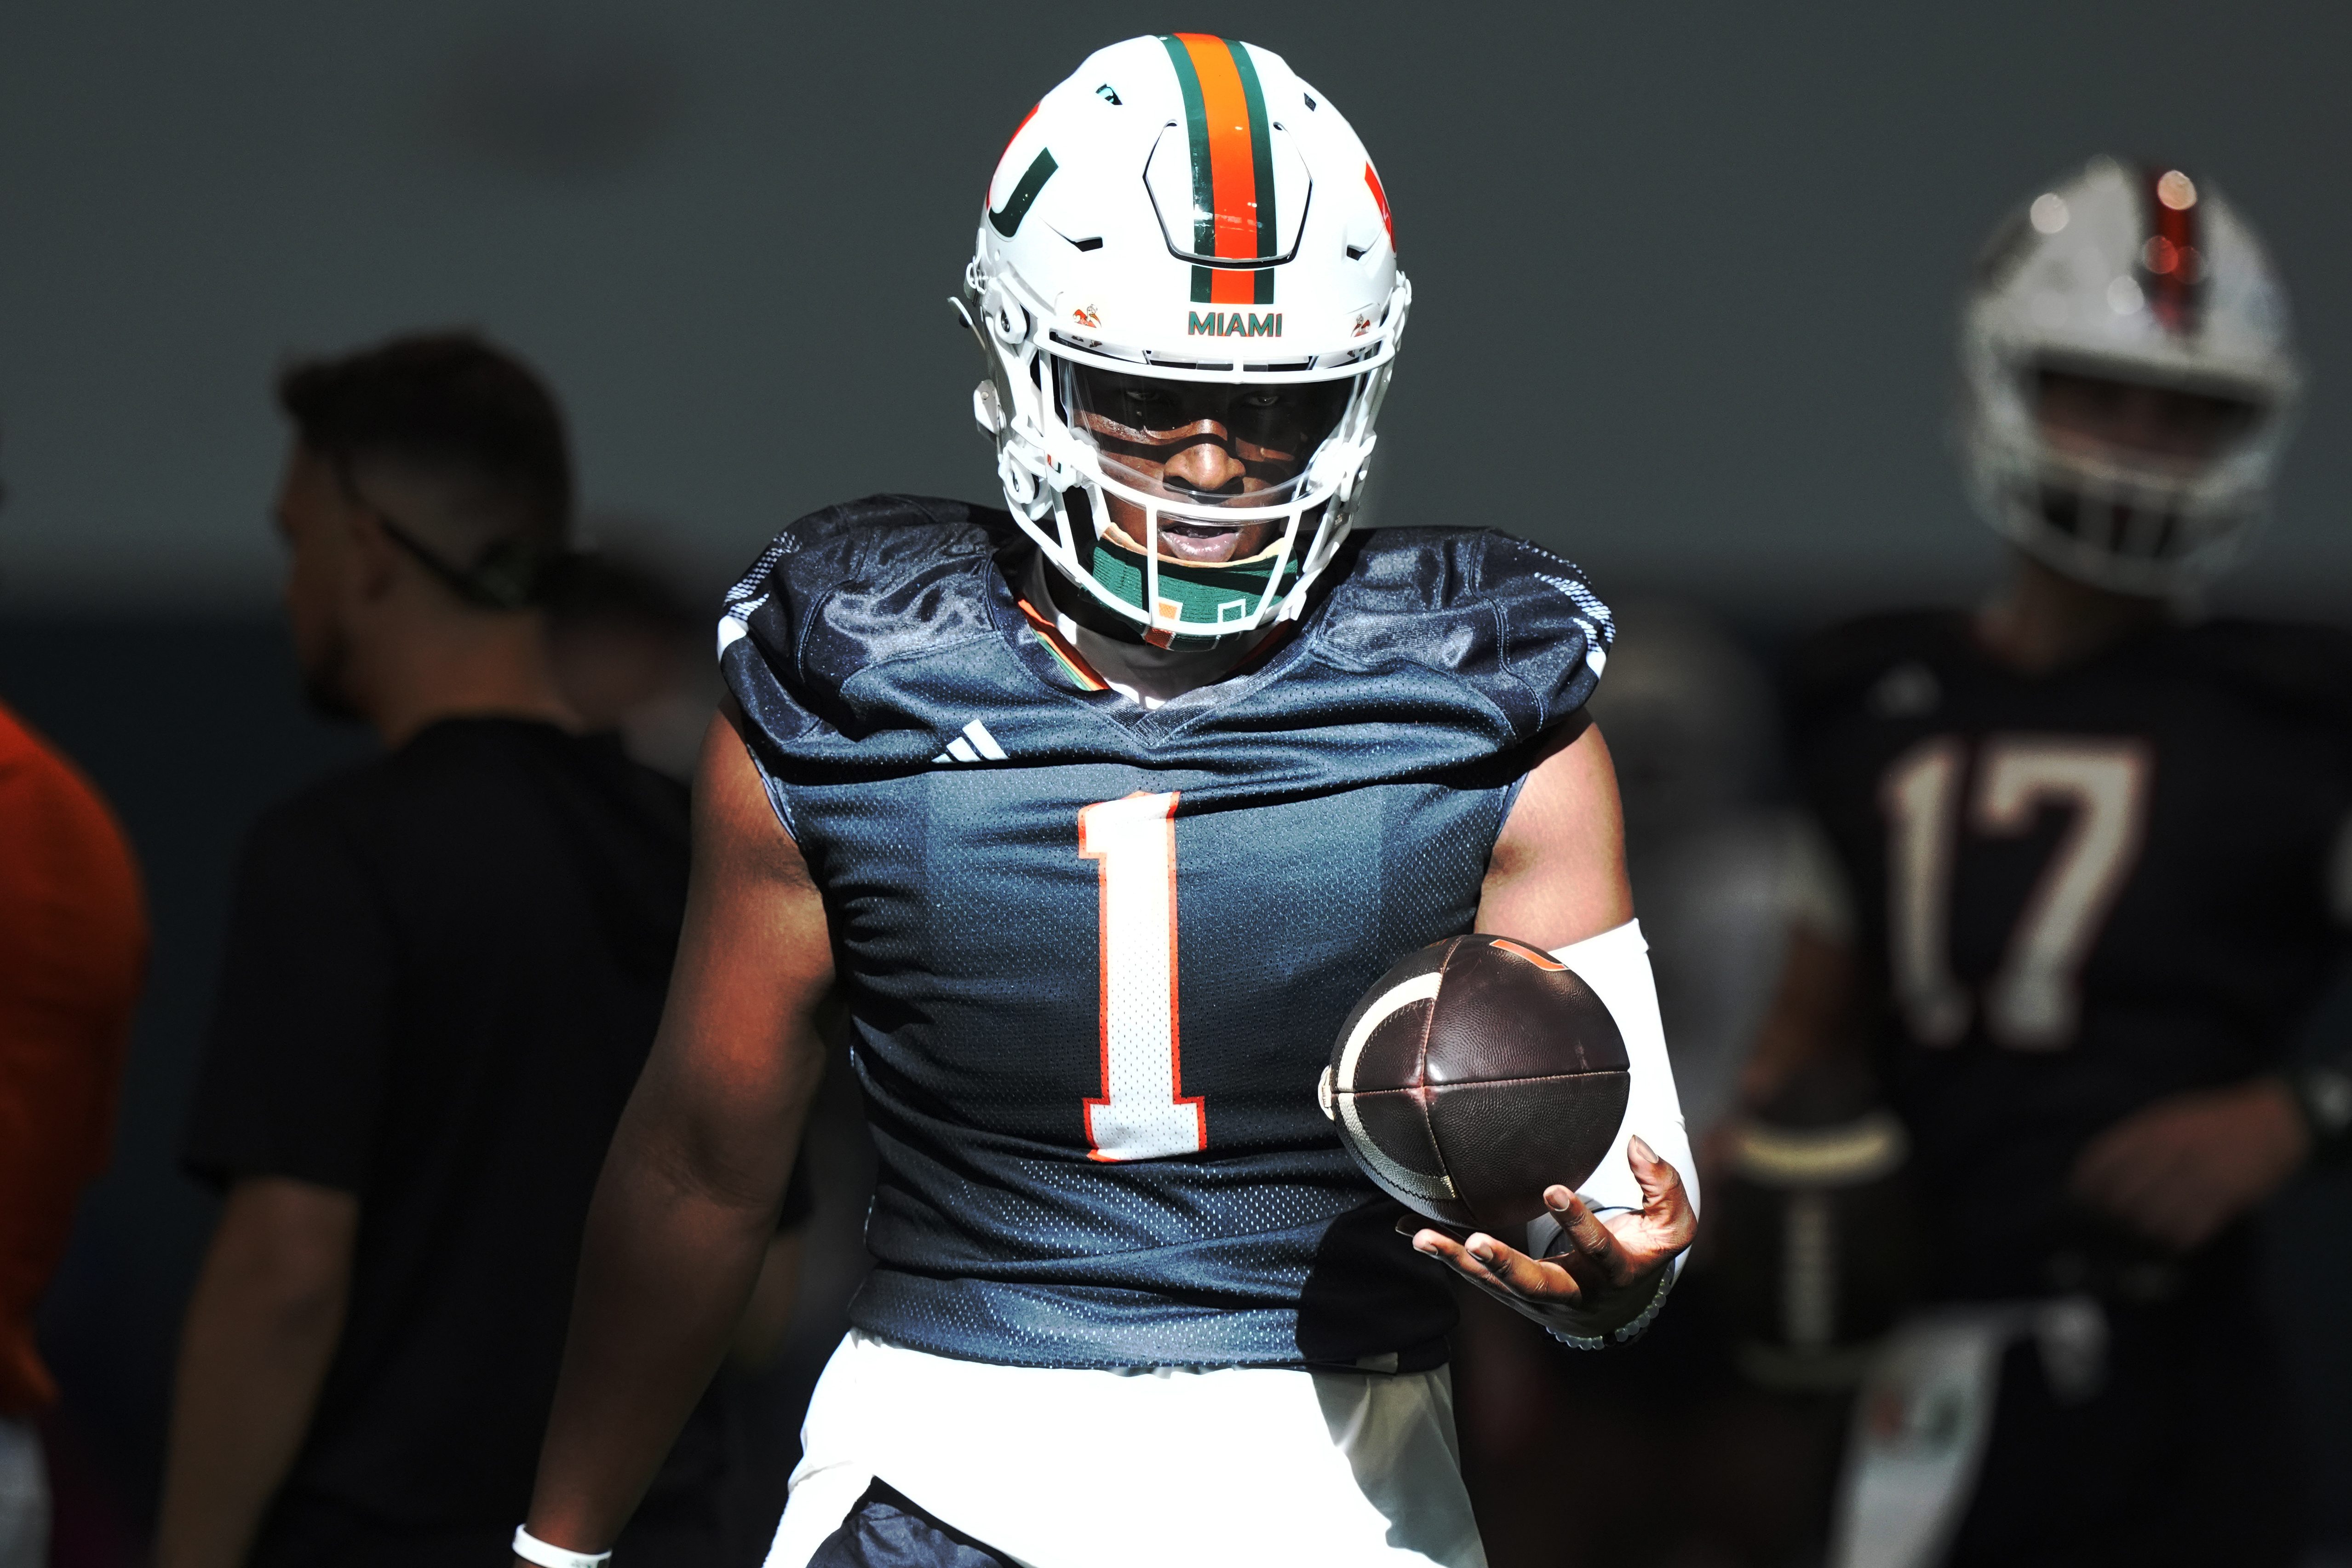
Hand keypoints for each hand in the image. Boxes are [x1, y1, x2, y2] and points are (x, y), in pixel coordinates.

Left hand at [1407, 1135, 1696, 1340]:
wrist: (1616, 1305)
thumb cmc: (1641, 1251)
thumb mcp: (1671, 1225)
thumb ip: (1662, 1185)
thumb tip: (1638, 1143)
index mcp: (1614, 1273)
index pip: (1600, 1250)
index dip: (1578, 1223)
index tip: (1553, 1189)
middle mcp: (1572, 1291)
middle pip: (1537, 1285)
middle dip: (1506, 1265)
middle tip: (1478, 1241)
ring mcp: (1536, 1297)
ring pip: (1494, 1286)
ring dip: (1458, 1262)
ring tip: (1423, 1238)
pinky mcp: (1509, 1292)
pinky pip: (1473, 1276)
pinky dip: (1443, 1254)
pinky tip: (1411, 1231)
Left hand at [2069, 1077, 2309, 1250]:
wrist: (2271, 1122)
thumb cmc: (2209, 1122)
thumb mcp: (2165, 1118)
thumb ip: (2132, 1142)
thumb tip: (2092, 1176)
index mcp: (2153, 1128)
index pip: (2102, 1162)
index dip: (2084, 1187)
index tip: (2078, 1201)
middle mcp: (2172, 1149)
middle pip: (2123, 1195)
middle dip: (2108, 1216)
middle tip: (2104, 1228)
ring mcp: (2200, 1173)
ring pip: (2153, 1217)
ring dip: (2139, 1233)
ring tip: (2136, 1238)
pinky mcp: (2227, 1196)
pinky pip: (2190, 1229)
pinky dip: (2174, 1241)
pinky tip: (2169, 1240)